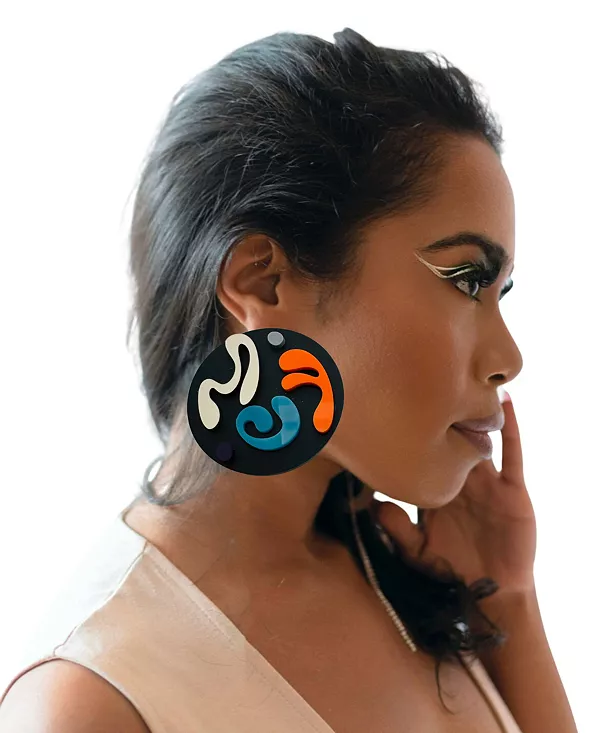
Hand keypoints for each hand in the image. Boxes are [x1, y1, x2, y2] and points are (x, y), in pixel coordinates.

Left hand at [374, 393, 536, 595]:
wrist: (491, 593)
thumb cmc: (451, 571)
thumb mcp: (417, 551)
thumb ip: (396, 530)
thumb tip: (374, 504)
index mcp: (436, 488)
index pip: (422, 453)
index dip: (409, 434)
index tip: (389, 409)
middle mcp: (461, 479)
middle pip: (450, 437)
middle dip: (440, 414)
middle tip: (421, 380)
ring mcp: (487, 481)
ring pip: (479, 438)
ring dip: (473, 412)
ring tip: (463, 378)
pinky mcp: (511, 489)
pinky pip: (513, 454)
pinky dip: (511, 428)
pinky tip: (506, 402)